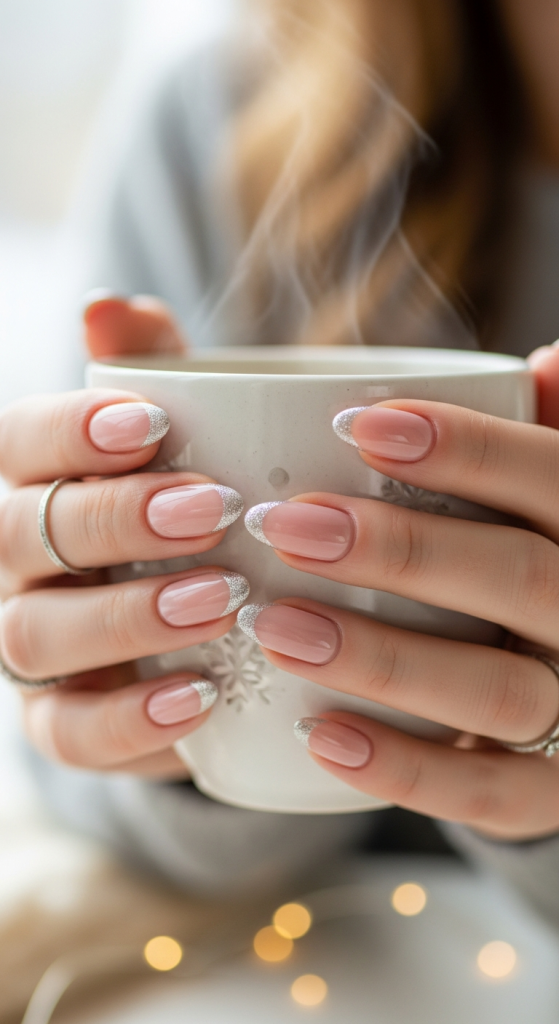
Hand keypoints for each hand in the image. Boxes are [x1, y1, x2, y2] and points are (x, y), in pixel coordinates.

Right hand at [0, 295, 246, 778]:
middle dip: (113, 520)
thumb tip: (111, 305)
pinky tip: (202, 697)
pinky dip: (131, 720)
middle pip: (22, 535)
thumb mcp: (182, 440)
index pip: (19, 443)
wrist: (201, 624)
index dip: (72, 431)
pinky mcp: (60, 722)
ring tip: (224, 600)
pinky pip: (69, 733)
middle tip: (210, 510)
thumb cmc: (188, 509)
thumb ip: (152, 374)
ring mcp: (29, 645)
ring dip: (127, 617)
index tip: (154, 424)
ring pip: (36, 635)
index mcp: (35, 482)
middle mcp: (15, 563)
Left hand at [240, 346, 558, 840]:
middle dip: (400, 549)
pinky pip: (489, 795)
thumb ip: (542, 438)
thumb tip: (549, 364)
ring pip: (499, 692)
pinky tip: (317, 732)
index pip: (553, 479)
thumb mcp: (547, 498)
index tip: (353, 423)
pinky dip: (404, 768)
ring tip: (274, 625)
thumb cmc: (534, 562)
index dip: (466, 448)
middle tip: (285, 524)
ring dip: (382, 658)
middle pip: (523, 580)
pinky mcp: (551, 793)